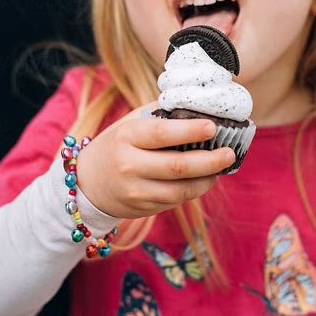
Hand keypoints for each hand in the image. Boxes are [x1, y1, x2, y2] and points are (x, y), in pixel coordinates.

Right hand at [75, 102, 234, 218]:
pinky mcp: (144, 209)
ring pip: (182, 190)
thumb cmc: (116, 145)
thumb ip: (161, 115)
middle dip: (210, 161)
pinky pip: (177, 201)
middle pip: (178, 167)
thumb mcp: (130, 124)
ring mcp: (136, 192)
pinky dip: (195, 189)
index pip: (161, 134)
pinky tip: (204, 178)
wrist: (85, 184)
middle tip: (230, 153)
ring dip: (207, 179)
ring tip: (221, 166)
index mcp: (126, 137)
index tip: (213, 127)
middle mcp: (129, 166)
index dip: (190, 131)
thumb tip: (199, 106)